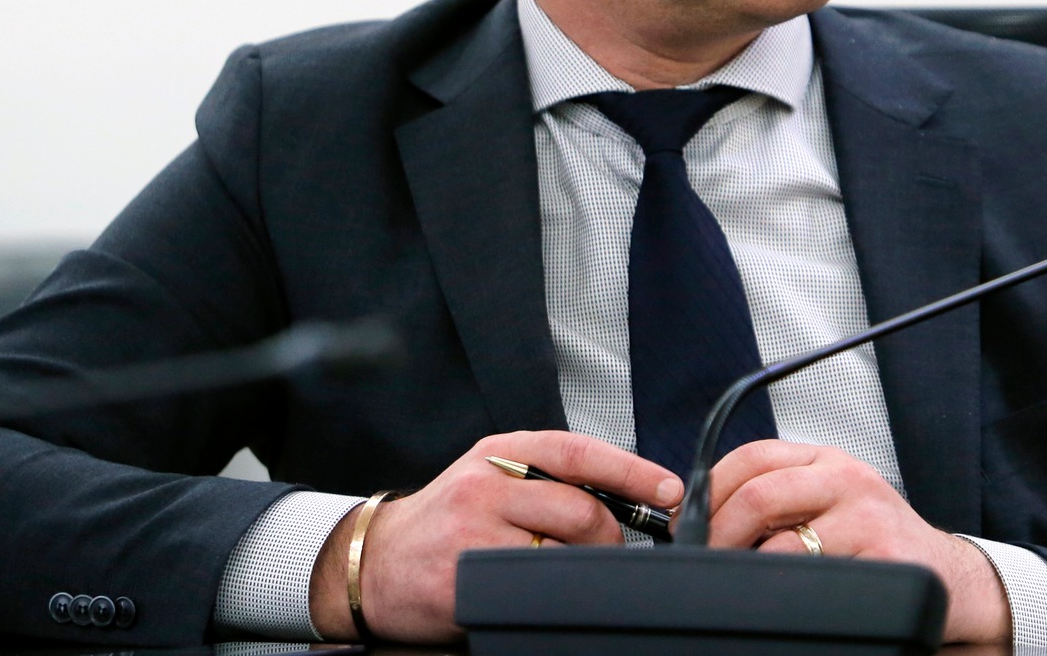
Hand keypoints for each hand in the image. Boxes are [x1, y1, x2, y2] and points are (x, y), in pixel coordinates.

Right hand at [308, 431, 682, 642]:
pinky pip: (528, 590)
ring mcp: (471, 533)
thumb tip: (627, 497)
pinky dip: (545, 595)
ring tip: (562, 572)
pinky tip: (536, 592)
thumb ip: (548, 477)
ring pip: (560, 553)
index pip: (579, 452)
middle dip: (606, 537)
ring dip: (576, 568)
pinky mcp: (461, 581)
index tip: (670, 490)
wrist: (375, 561)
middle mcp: (485, 483)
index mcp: (500, 451)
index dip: (632, 471)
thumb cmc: (447, 518)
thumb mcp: (492, 476)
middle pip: (580, 509)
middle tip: (604, 552)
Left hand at [704, 441, 1010, 644]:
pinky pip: (818, 580)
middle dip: (717, 533)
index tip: (688, 522)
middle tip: (704, 561)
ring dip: (749, 569)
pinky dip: (790, 594)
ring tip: (741, 583)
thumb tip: (703, 518)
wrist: (948, 577)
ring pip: (783, 543)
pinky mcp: (885, 559)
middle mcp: (848, 479)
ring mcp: (868, 518)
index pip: (752, 456)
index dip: (709, 489)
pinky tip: (786, 599)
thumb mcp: (830, 505)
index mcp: (827, 461)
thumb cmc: (877, 544)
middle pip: (759, 494)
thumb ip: (780, 500)